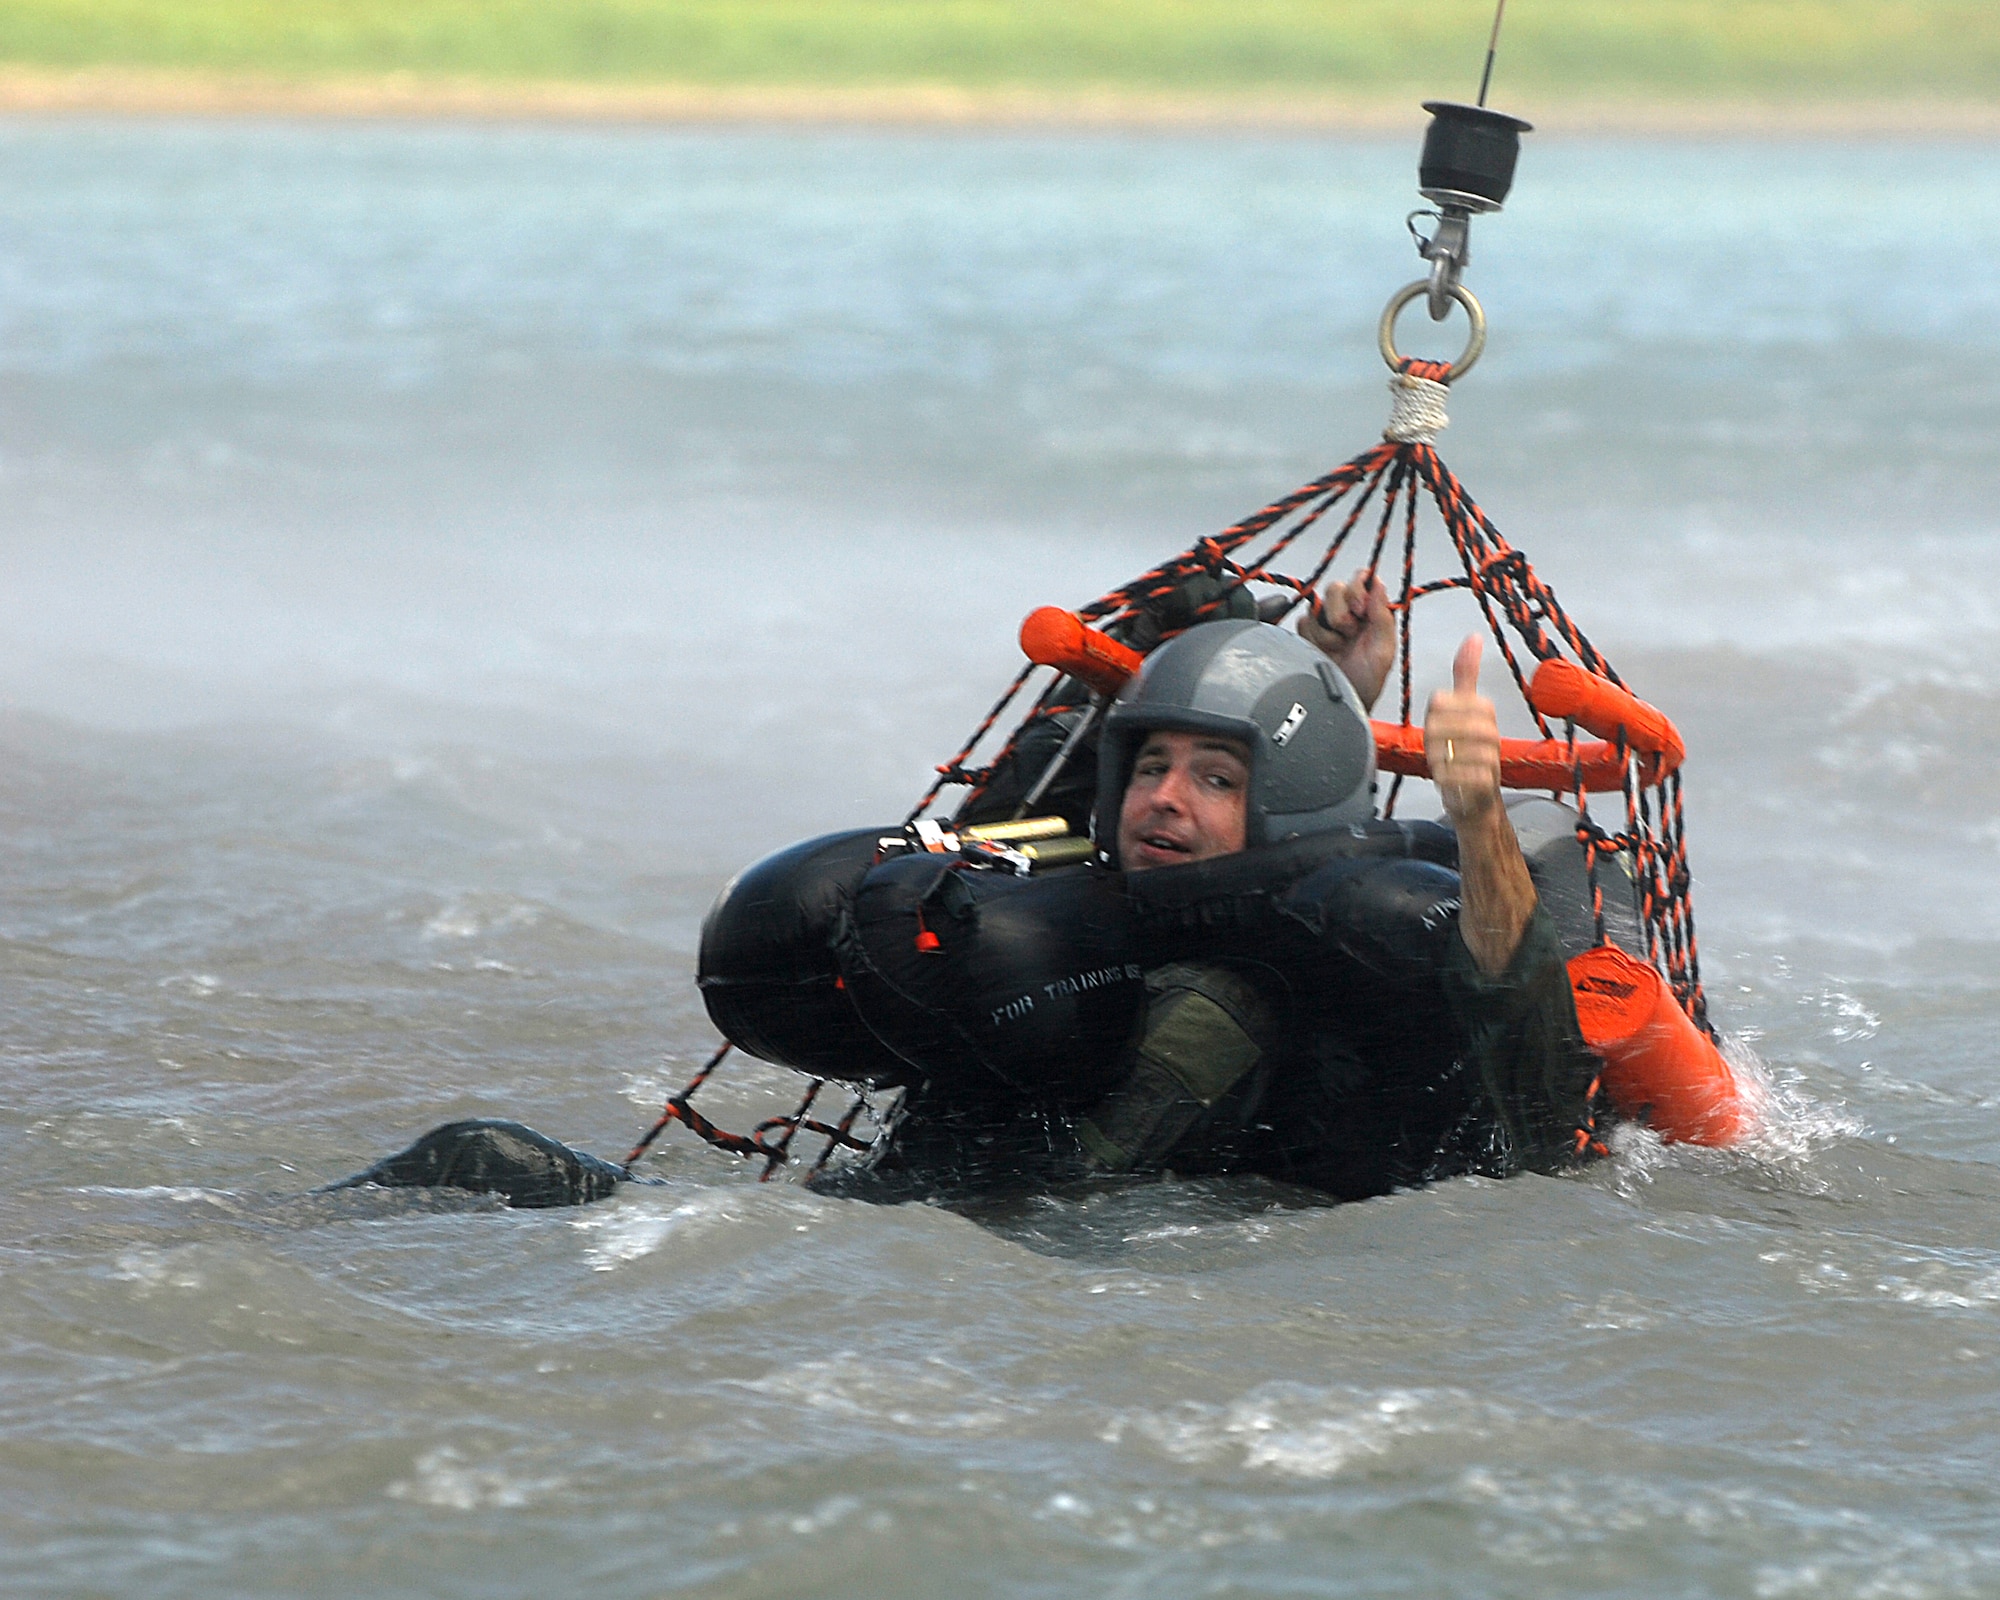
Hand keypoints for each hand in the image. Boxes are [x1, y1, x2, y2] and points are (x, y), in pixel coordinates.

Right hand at [1298, 568, 1393, 711]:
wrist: (1340, 704)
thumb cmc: (1366, 683)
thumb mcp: (1383, 651)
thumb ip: (1382, 616)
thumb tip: (1379, 583)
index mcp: (1371, 613)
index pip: (1361, 579)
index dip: (1358, 589)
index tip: (1360, 610)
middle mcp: (1349, 613)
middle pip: (1336, 588)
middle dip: (1341, 613)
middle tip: (1349, 635)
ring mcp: (1326, 623)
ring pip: (1317, 605)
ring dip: (1328, 631)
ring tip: (1337, 649)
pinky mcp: (1307, 634)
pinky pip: (1303, 622)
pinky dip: (1313, 638)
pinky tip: (1323, 653)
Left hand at [1424, 635, 1502, 825]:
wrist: (1477, 799)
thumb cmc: (1466, 752)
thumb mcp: (1463, 710)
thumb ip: (1465, 675)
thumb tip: (1473, 637)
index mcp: (1483, 710)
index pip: (1441, 700)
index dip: (1431, 715)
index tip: (1437, 726)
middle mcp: (1490, 733)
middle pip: (1440, 725)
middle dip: (1431, 739)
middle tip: (1435, 749)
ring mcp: (1490, 758)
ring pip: (1447, 750)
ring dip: (1436, 758)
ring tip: (1440, 763)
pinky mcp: (1485, 783)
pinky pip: (1456, 774)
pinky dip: (1444, 777)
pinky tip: (1445, 778)